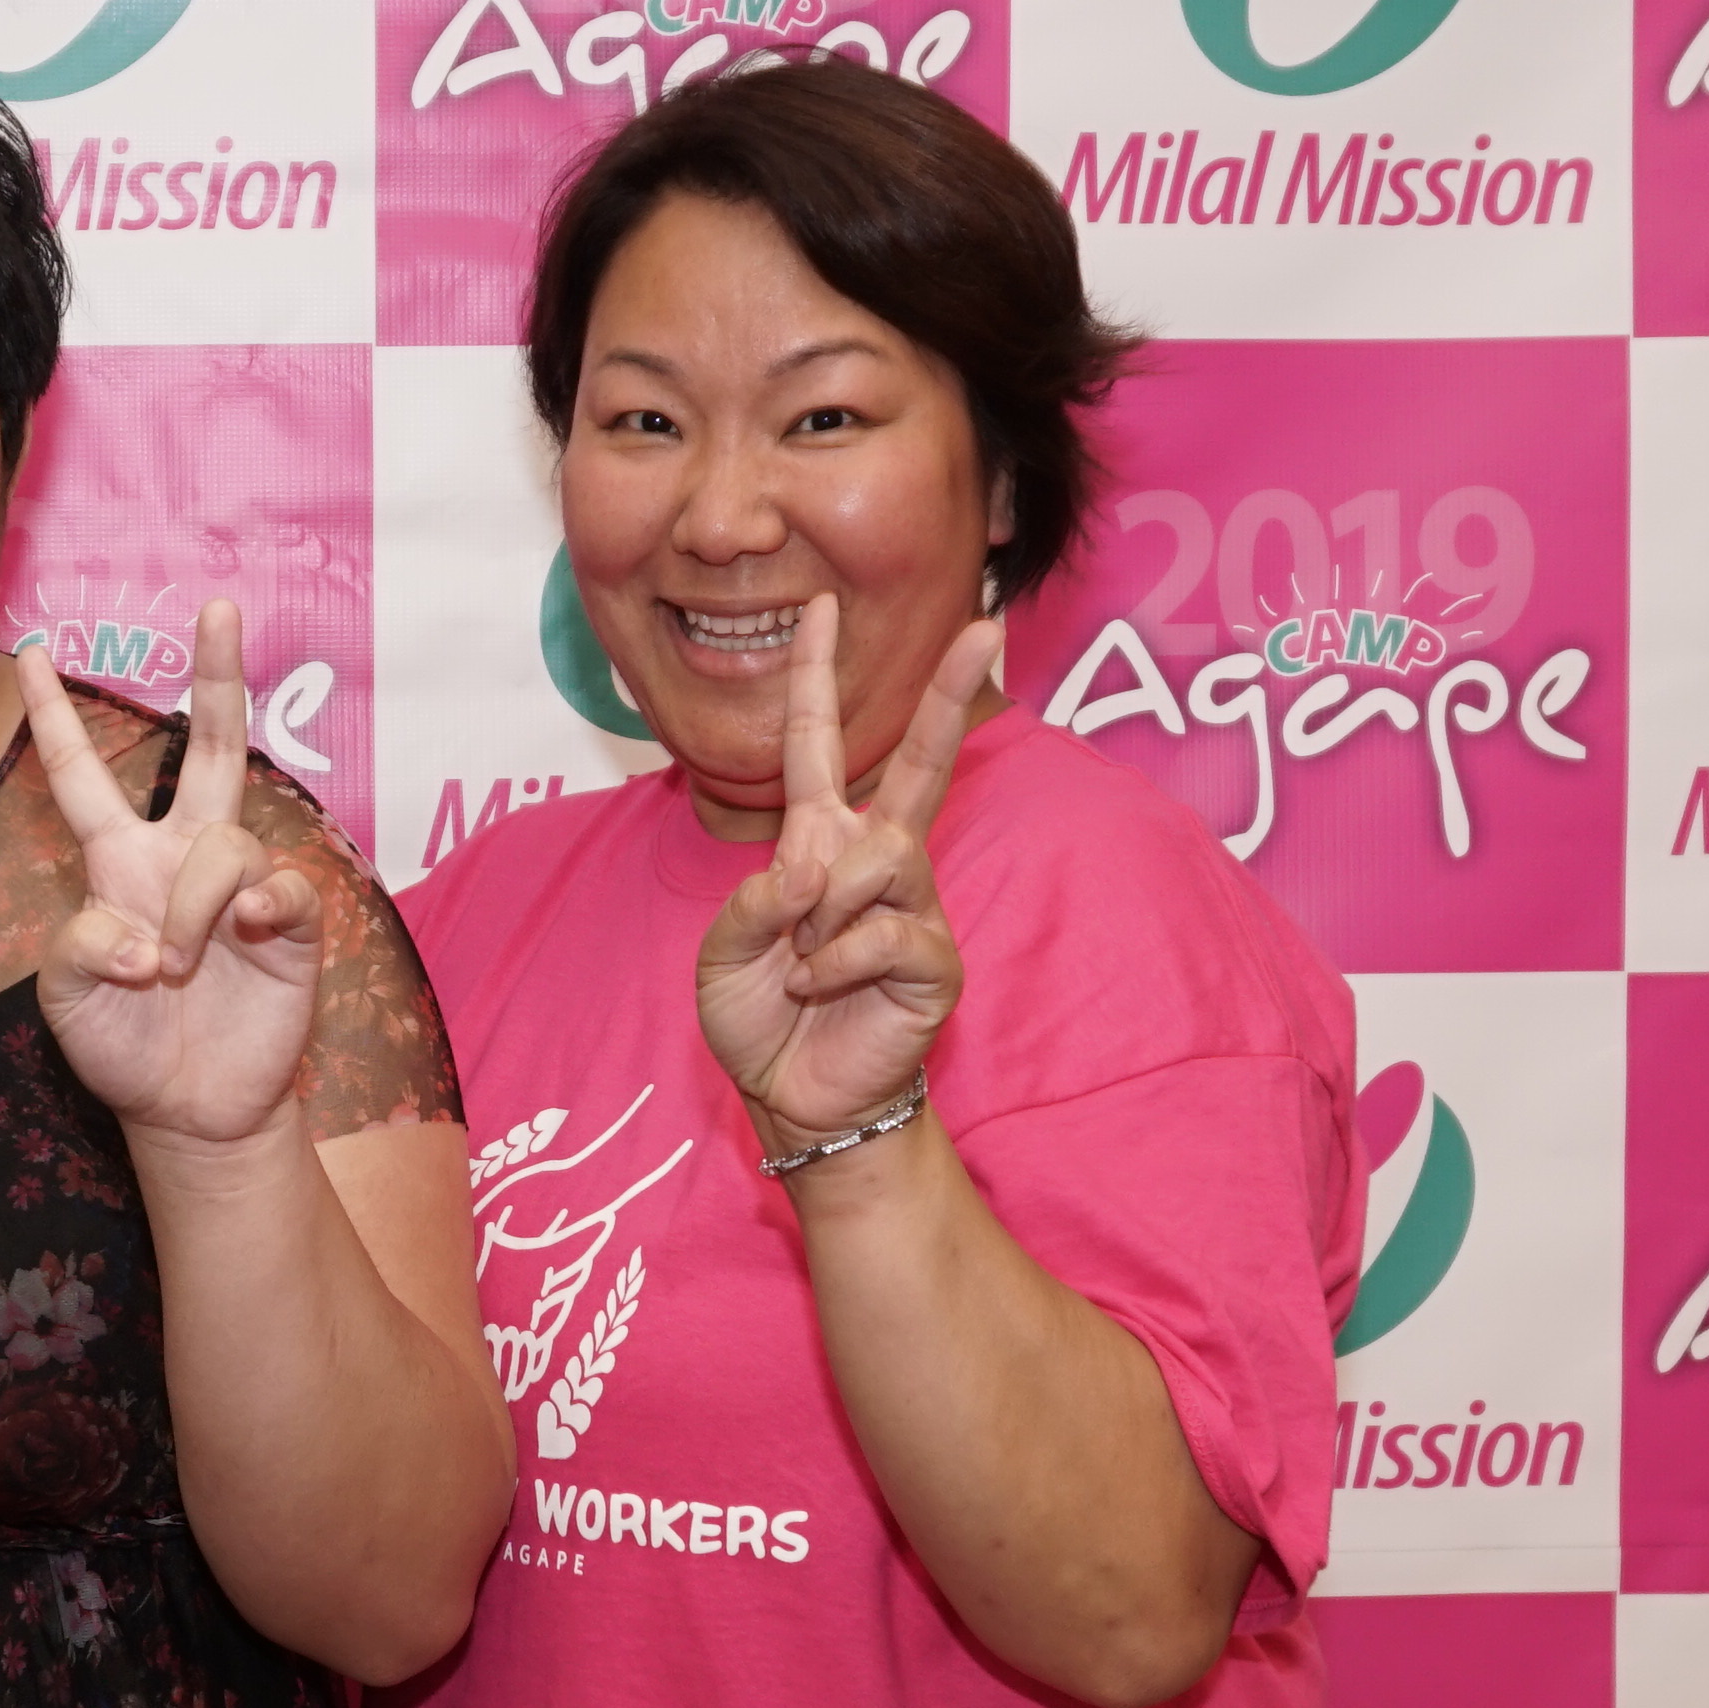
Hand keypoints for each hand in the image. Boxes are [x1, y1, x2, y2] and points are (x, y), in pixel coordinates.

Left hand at [23, 598, 325, 1149]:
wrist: (189, 1109)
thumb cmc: (121, 1046)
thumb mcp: (67, 1002)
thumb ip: (81, 952)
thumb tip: (144, 936)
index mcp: (117, 864)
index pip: (81, 778)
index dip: (56, 718)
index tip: (34, 652)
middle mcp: (181, 858)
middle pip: (209, 749)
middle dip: (216, 678)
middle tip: (219, 608)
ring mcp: (239, 888)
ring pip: (229, 843)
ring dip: (197, 907)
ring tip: (181, 967)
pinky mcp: (291, 925)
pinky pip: (285, 886)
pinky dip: (264, 907)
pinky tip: (250, 935)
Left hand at [696, 596, 999, 1151]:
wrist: (793, 1098)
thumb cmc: (760, 1019)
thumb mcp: (722, 952)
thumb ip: (754, 899)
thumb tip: (813, 869)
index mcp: (817, 843)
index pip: (817, 746)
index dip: (814, 679)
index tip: (821, 609)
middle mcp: (876, 861)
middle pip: (922, 766)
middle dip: (951, 696)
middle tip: (986, 625)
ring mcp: (914, 907)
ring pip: (879, 857)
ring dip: (820, 912)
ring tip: (800, 964)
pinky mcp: (934, 958)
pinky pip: (881, 931)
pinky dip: (831, 964)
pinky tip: (819, 990)